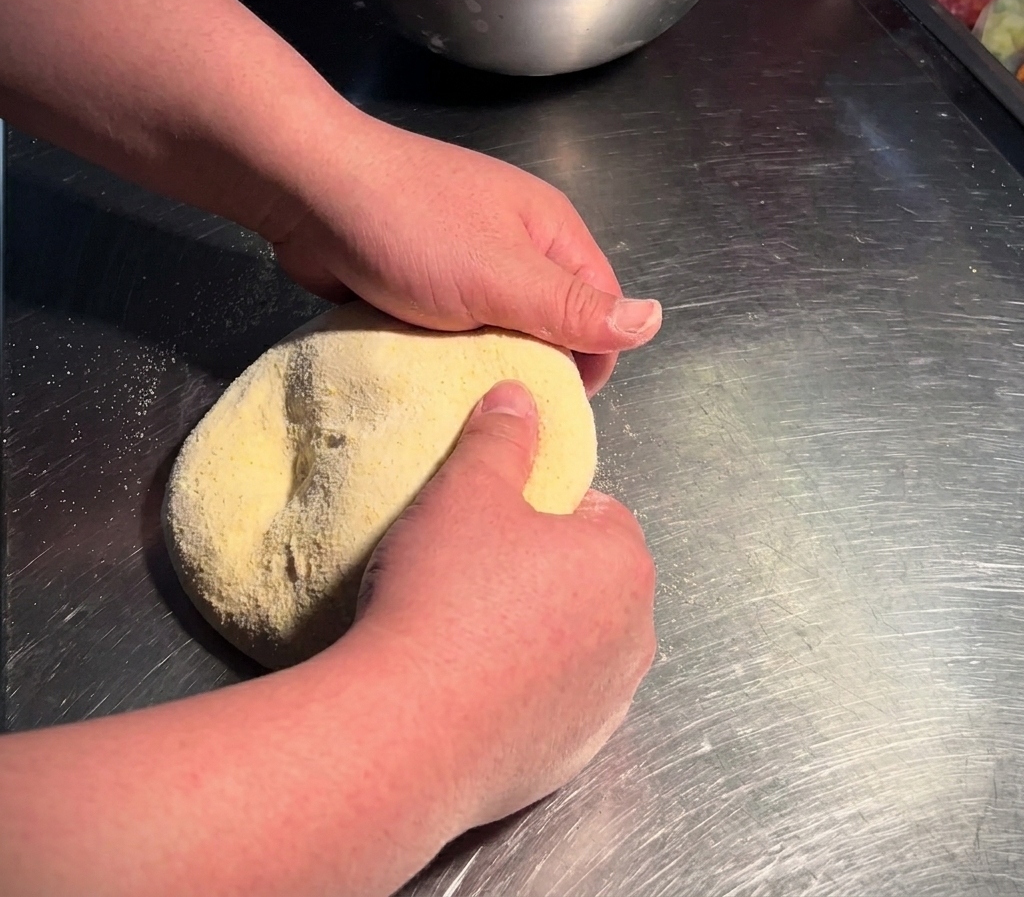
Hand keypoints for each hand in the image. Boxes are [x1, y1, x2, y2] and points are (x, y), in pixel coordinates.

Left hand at [267, 117, 661, 394]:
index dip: (592, 358)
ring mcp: (466, 259)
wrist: (306, 190)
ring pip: (498, 327)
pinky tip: (434, 378)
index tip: (559, 405)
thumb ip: (574, 307)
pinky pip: (452, 327)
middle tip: (508, 408)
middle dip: (537, 363)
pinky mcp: (423, 278)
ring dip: (488, 362)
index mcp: (550, 232)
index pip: (599, 307)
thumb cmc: (411, 229)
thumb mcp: (502, 276)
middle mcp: (515, 244)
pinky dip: (448, 352)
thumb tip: (655, 321)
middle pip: (550, 320)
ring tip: (469, 400)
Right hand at [348, 380, 656, 823]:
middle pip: (588, 579)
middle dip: (541, 570)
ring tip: (464, 632)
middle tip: (472, 573)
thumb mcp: (467, 490)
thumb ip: (501, 436)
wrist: (406, 733)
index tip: (492, 522)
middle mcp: (635, 635)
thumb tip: (518, 396)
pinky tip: (469, 687)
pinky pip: (553, 703)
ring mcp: (608, 704)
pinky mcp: (575, 757)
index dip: (540, 508)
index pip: (595, 510)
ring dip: (534, 632)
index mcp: (623, 561)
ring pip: (573, 642)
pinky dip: (523, 691)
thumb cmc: (444, 595)